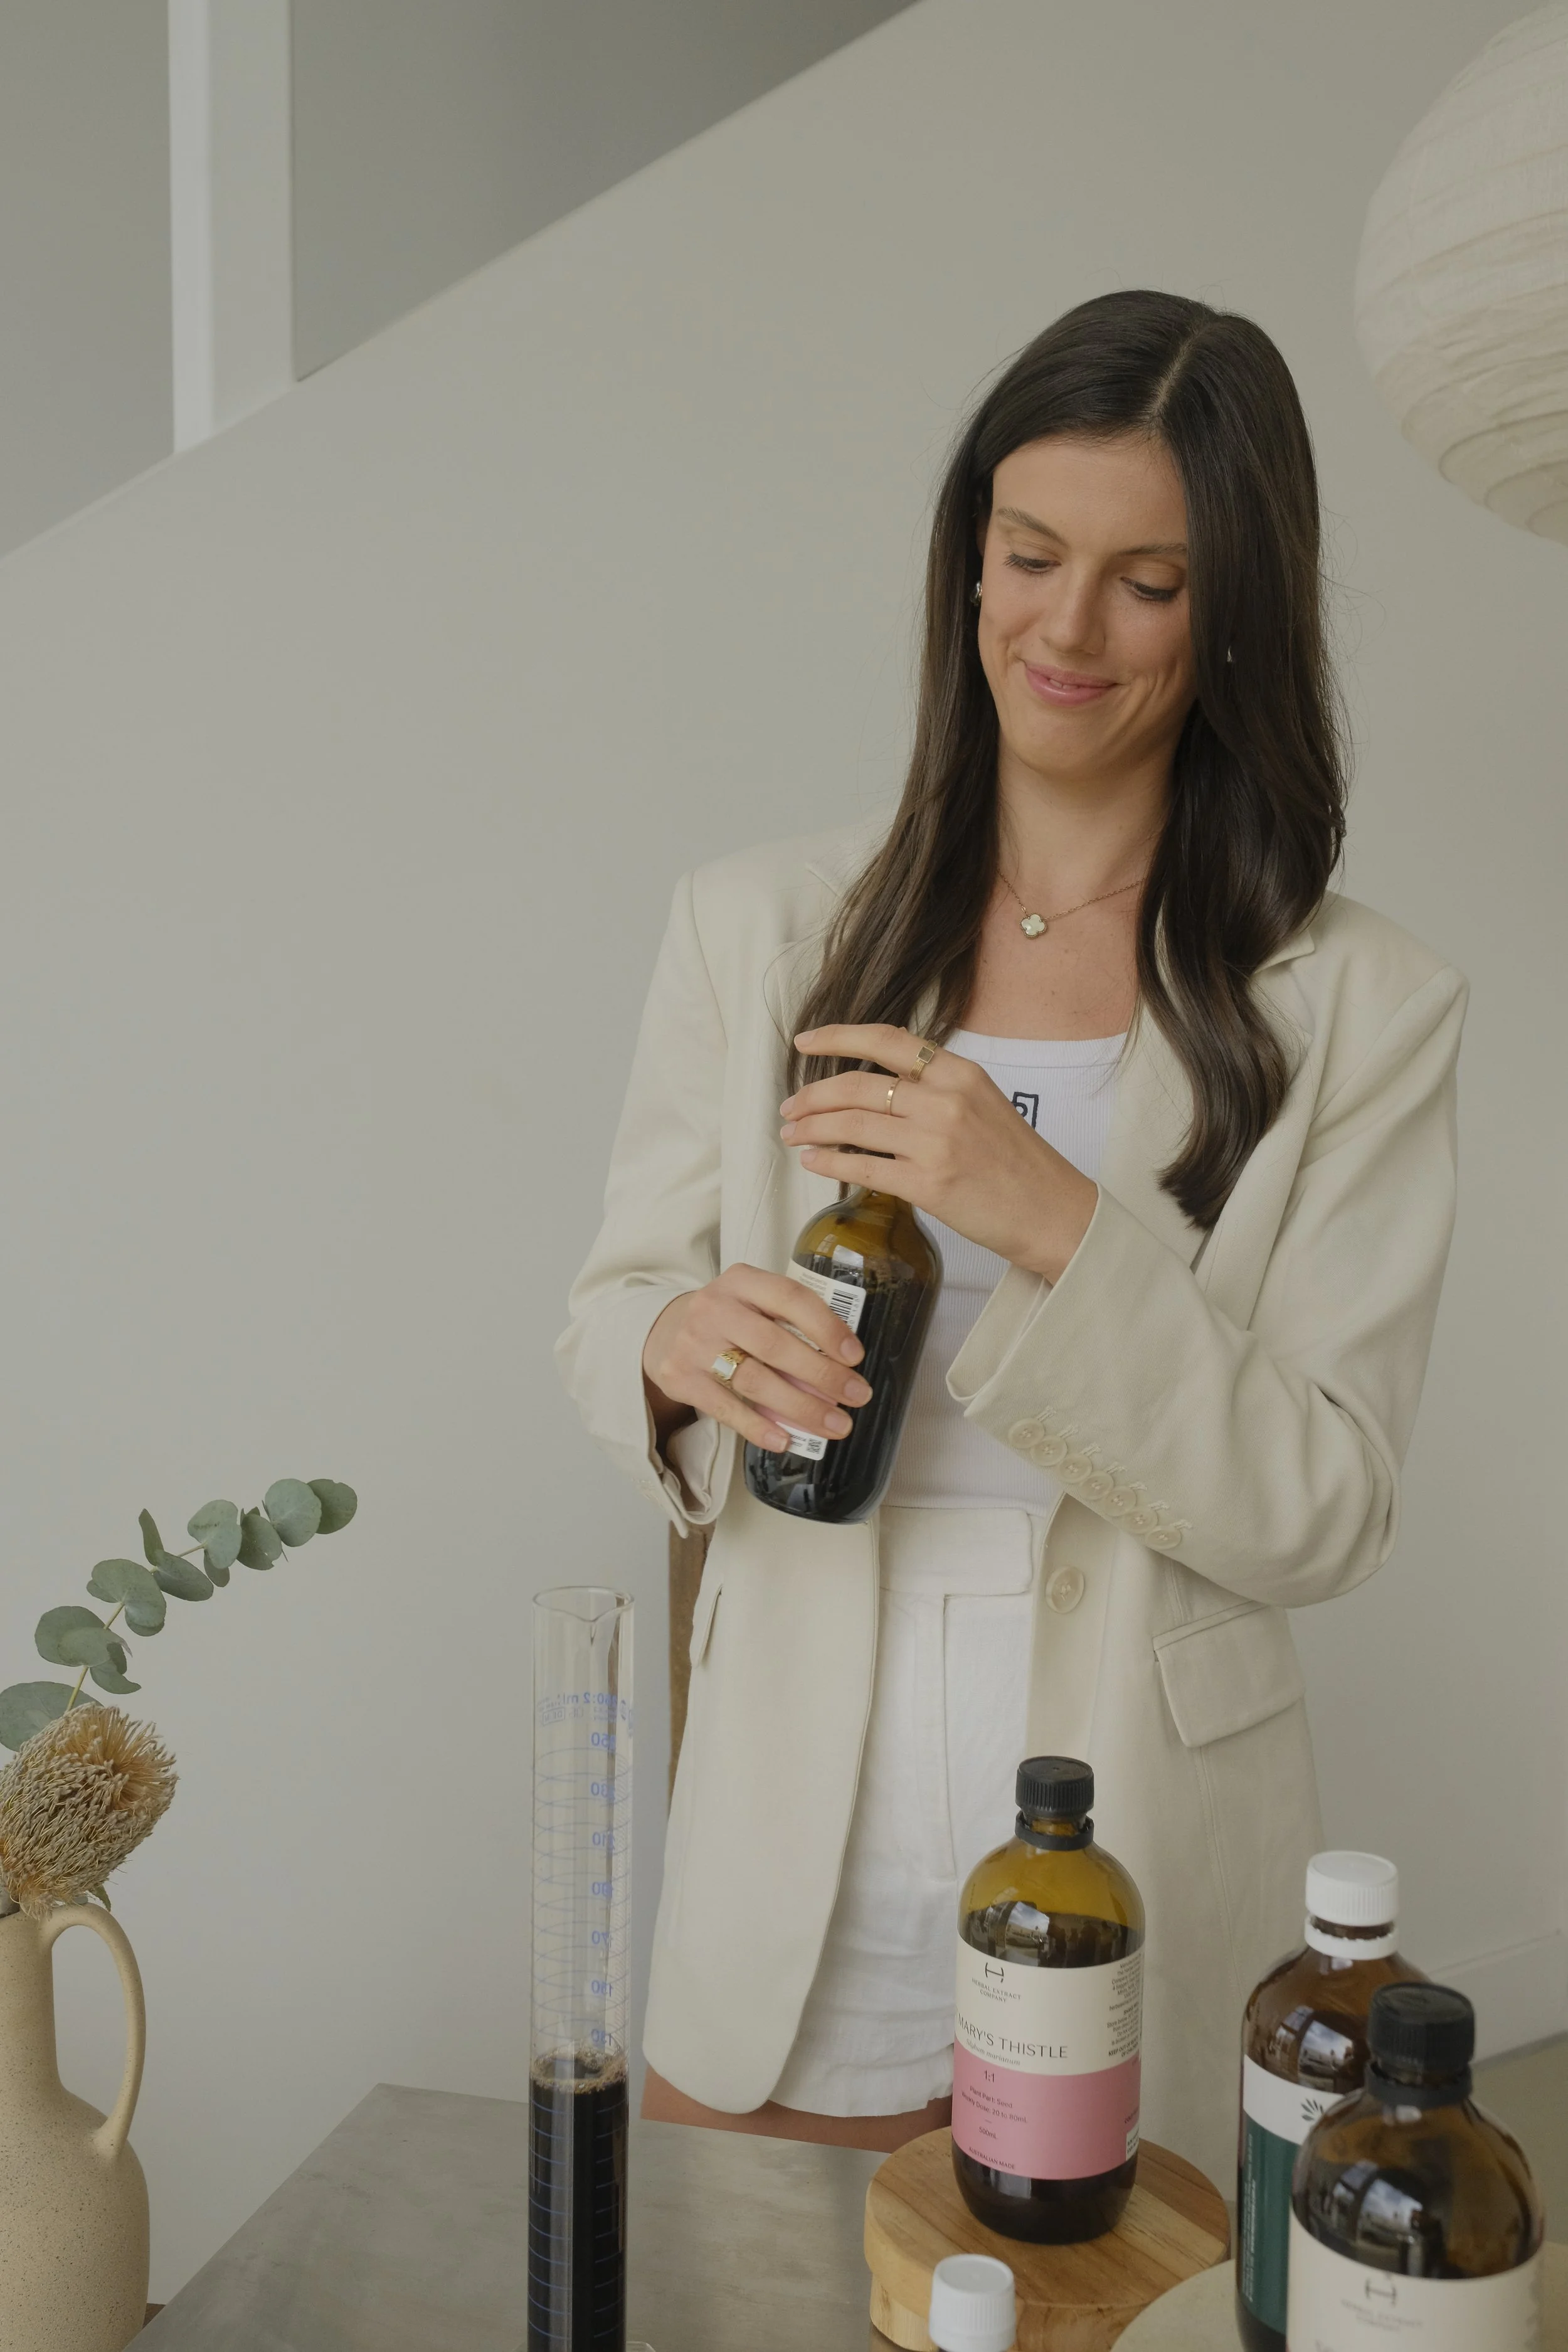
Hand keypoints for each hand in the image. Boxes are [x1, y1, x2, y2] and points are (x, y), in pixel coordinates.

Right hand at [642, 1264, 872, 1455]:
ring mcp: (695, 1343)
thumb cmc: (729, 1320)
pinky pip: (726, 1408)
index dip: (827, 1327)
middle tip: (857, 1396)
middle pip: (775, 1345)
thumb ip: (790, 1325)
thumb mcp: (754, 1303)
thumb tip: (839, 1371)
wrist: (666, 1331)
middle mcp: (715, 1307)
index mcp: (742, 1281)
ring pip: (755, 1380)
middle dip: (823, 1374)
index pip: (791, 1298)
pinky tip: (785, 1439)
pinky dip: (758, 1427)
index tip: (855, 1356)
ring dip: (801, 1407)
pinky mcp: (681, 1378)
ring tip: (835, 1425)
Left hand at [781, 1024, 1097, 1282]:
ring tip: (792, 1134)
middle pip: (858, 1085)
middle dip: (813, 1095)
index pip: (887, 1039)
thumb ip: (936, 1089)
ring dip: (812, 1128)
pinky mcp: (928, 1184)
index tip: (805, 1041)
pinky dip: (829, 1161)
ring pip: (853, 1124)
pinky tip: (814, 1160)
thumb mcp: (983, 1104)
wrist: (1053, 1212)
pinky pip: (862, 1166)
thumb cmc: (1016, 1163)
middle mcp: (946, 1100)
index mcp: (960, 1073)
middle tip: (790, 1107)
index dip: (838, 1036)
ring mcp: (936, 1141)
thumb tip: (879, 1088)